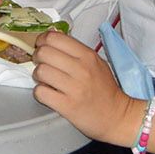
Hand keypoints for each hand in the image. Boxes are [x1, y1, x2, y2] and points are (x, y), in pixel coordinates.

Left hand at [31, 30, 145, 146]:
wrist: (116, 116)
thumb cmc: (105, 89)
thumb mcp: (96, 63)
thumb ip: (76, 51)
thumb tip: (51, 40)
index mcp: (87, 56)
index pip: (54, 38)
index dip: (42, 40)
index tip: (42, 46)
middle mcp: (81, 69)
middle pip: (44, 52)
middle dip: (37, 57)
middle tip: (41, 64)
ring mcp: (74, 88)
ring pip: (40, 71)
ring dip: (38, 76)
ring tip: (45, 80)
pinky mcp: (67, 106)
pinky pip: (41, 92)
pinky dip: (40, 93)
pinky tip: (48, 93)